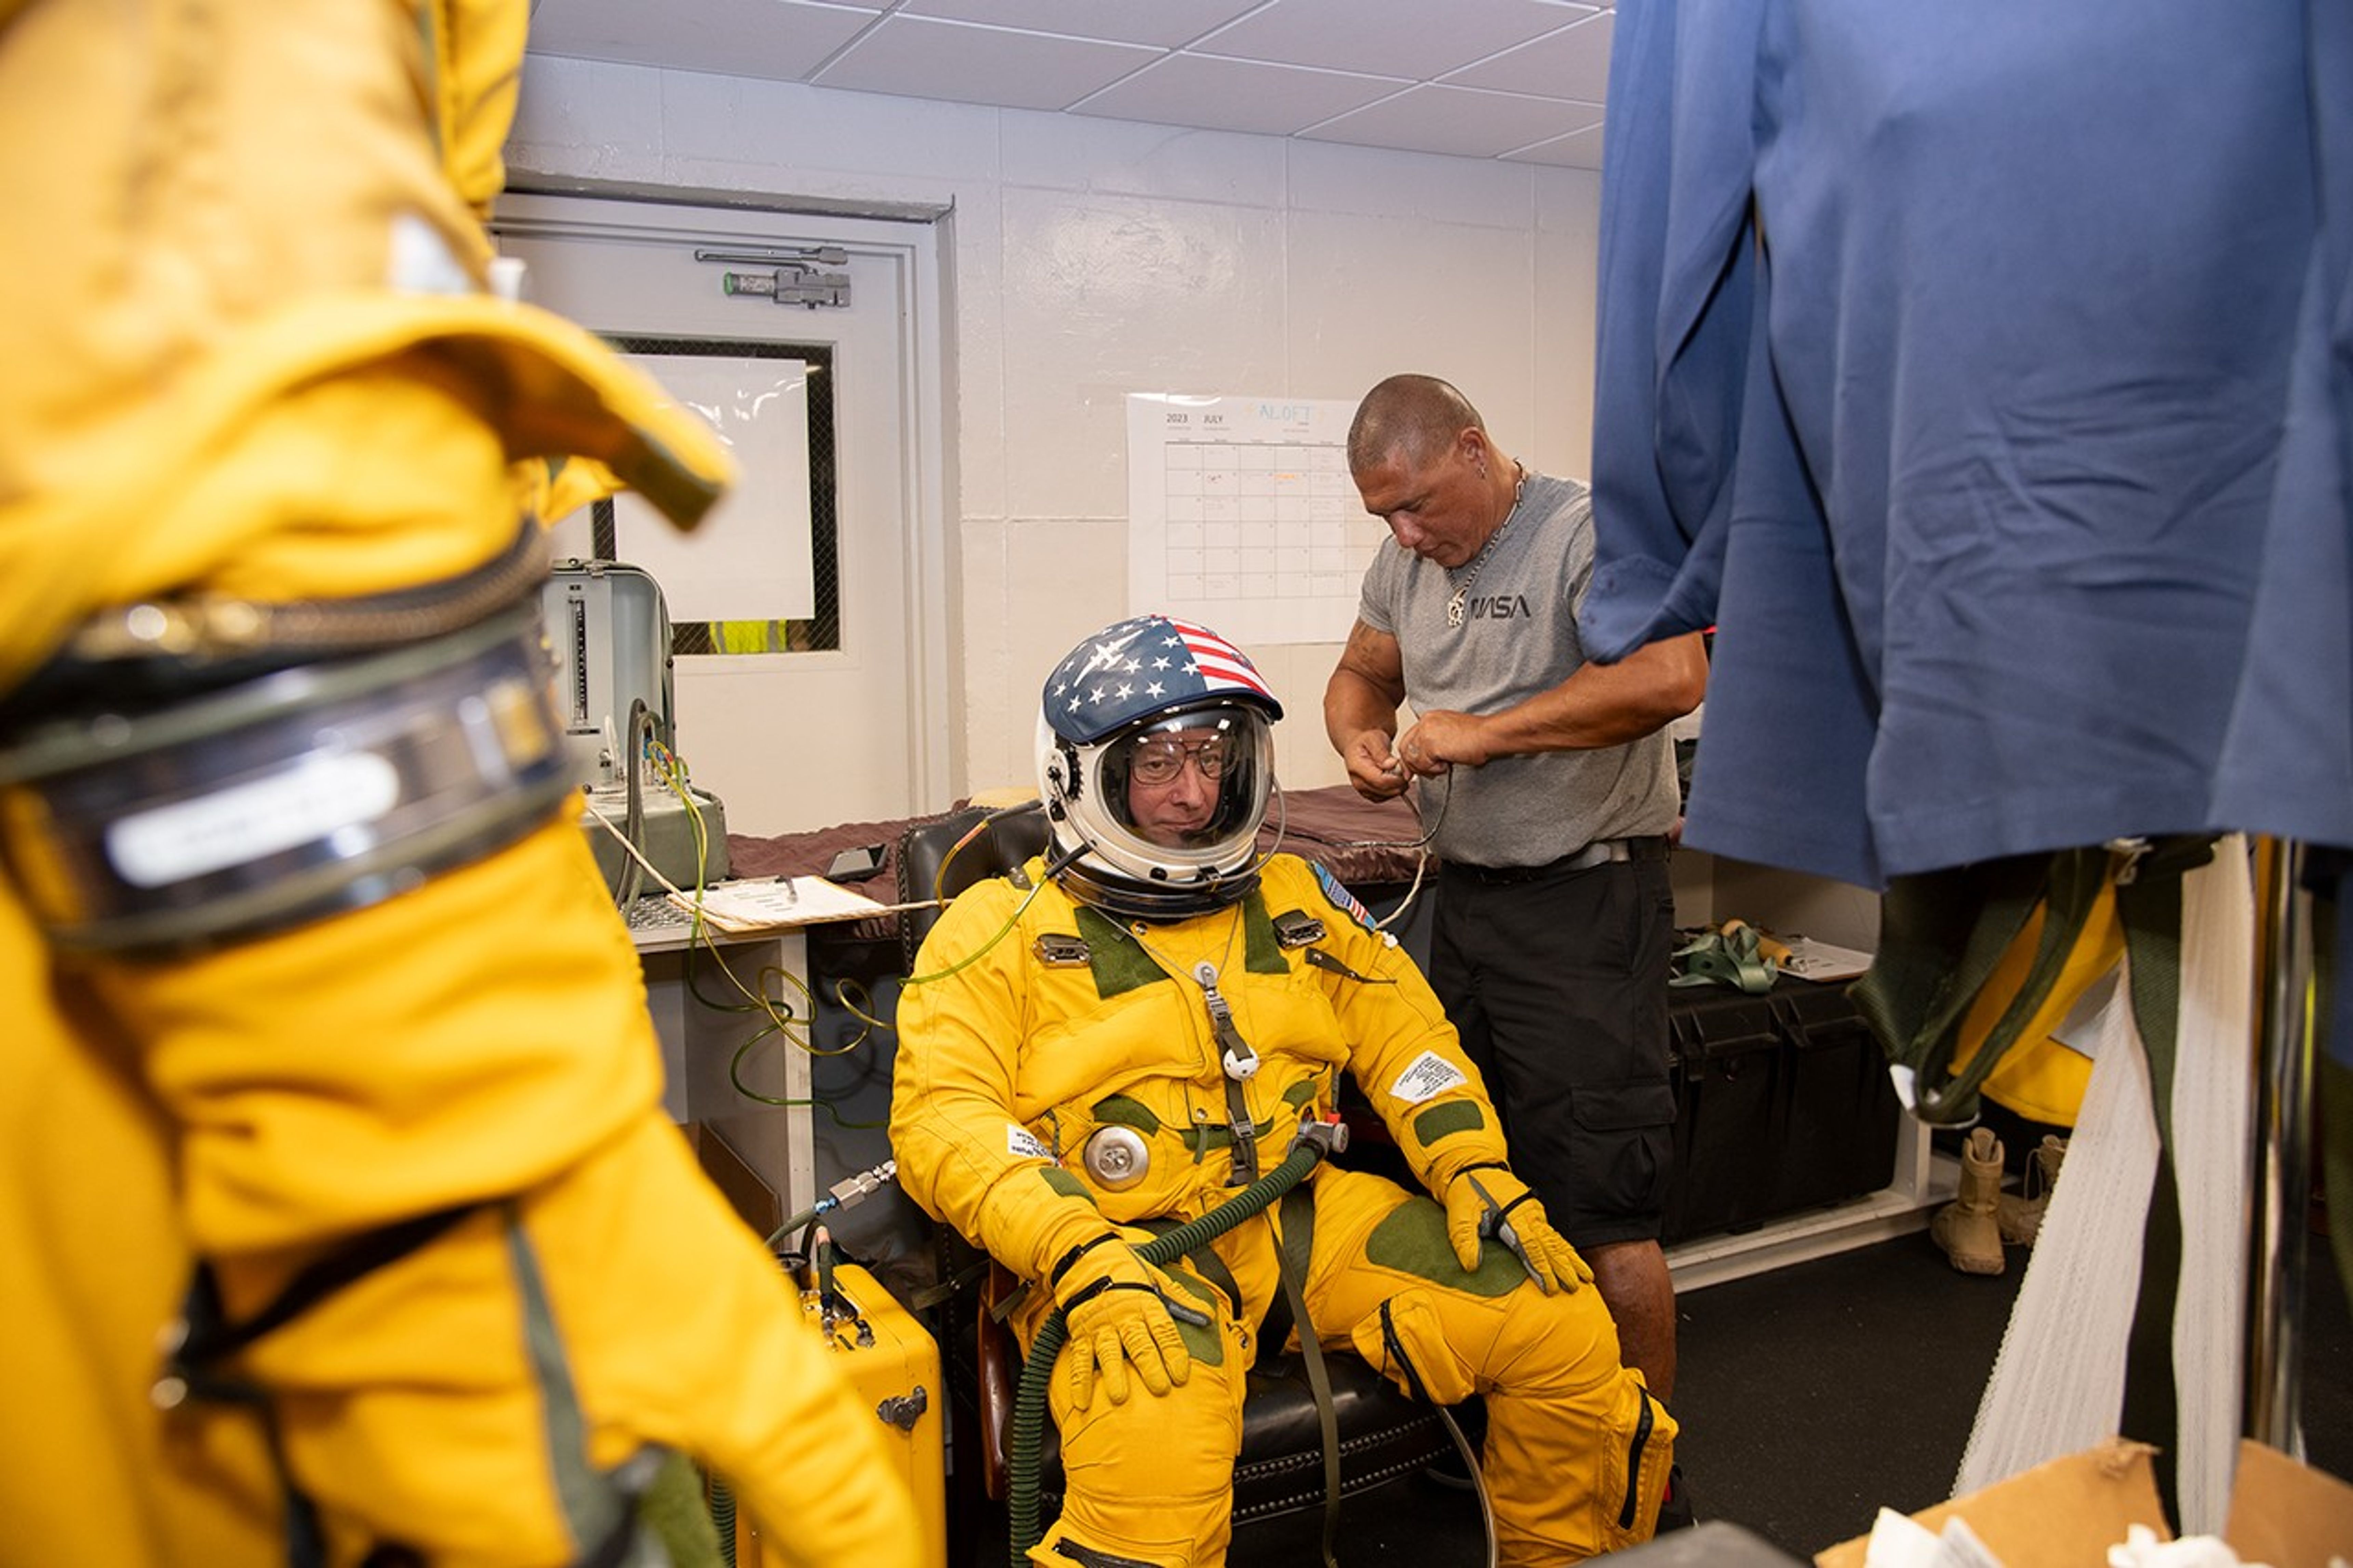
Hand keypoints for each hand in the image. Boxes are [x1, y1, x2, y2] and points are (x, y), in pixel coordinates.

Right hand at [1053, 1240, 1192, 1407]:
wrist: (1087, 1255)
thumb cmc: (1127, 1271)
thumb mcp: (1157, 1279)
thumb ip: (1182, 1300)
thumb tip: (1209, 1317)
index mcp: (1146, 1302)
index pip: (1163, 1330)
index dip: (1173, 1352)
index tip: (1181, 1375)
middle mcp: (1124, 1314)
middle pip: (1138, 1343)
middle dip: (1149, 1366)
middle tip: (1159, 1389)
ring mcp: (1100, 1324)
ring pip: (1108, 1352)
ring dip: (1114, 1375)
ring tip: (1120, 1397)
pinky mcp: (1080, 1331)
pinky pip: (1079, 1358)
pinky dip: (1079, 1381)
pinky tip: (1082, 1401)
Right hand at [1341, 729, 1410, 801]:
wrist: (1359, 746)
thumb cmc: (1366, 741)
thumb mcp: (1374, 739)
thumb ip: (1381, 752)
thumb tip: (1392, 764)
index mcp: (1356, 767)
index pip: (1379, 780)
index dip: (1396, 777)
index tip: (1404, 768)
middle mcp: (1357, 782)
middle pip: (1384, 790)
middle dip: (1399, 782)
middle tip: (1405, 769)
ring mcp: (1363, 790)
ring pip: (1386, 796)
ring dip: (1398, 786)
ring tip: (1399, 772)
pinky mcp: (1369, 794)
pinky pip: (1385, 797)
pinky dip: (1394, 790)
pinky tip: (1395, 778)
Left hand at [1398, 711, 1488, 773]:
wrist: (1488, 735)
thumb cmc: (1476, 737)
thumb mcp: (1450, 736)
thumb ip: (1434, 744)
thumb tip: (1421, 761)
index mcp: (1430, 718)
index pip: (1409, 739)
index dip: (1409, 757)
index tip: (1413, 770)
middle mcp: (1425, 722)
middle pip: (1405, 748)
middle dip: (1414, 766)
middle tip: (1428, 774)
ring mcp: (1426, 732)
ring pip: (1412, 758)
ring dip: (1427, 768)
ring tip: (1443, 766)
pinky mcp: (1430, 744)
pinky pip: (1422, 764)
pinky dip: (1434, 769)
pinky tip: (1447, 765)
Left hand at [1442, 1166, 1592, 1295]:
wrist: (1472, 1166)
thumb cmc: (1465, 1191)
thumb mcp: (1458, 1214)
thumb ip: (1465, 1240)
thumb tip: (1471, 1267)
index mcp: (1512, 1216)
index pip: (1530, 1247)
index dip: (1541, 1269)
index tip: (1551, 1288)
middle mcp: (1528, 1214)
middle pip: (1550, 1245)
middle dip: (1564, 1268)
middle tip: (1574, 1287)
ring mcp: (1533, 1212)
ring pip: (1556, 1240)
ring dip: (1571, 1259)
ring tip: (1587, 1277)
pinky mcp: (1533, 1212)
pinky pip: (1552, 1234)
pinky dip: (1565, 1248)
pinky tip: (1574, 1260)